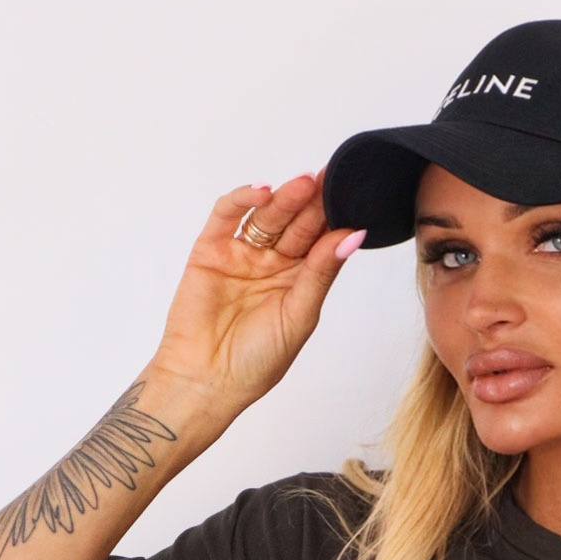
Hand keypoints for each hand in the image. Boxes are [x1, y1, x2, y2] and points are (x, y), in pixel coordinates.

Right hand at [146, 170, 363, 415]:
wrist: (207, 380)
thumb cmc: (257, 360)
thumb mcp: (299, 315)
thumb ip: (321, 273)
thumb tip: (352, 236)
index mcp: (299, 282)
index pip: (321, 242)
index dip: (335, 220)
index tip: (353, 198)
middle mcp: (272, 264)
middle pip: (296, 224)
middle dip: (313, 203)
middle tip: (331, 179)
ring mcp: (241, 254)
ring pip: (266, 217)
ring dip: (285, 198)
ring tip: (305, 184)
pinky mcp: (210, 249)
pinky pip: (226, 216)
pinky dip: (242, 199)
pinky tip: (263, 192)